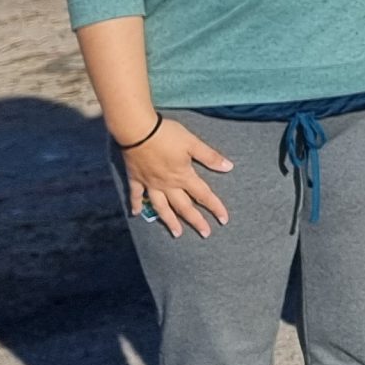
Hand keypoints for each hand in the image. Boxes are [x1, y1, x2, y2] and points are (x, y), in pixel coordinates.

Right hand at [123, 118, 234, 237]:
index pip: (203, 195)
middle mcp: (167, 184)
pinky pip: (135, 195)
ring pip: (161, 207)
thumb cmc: (167, 135)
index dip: (215, 207)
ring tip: (176, 233)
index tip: (223, 220)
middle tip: (205, 233)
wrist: (138, 130)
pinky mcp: (136, 178)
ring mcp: (150, 183)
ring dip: (169, 220)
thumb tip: (229, 167)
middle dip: (195, 221)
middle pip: (184, 206)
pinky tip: (136, 214)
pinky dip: (136, 205)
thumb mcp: (193, 143)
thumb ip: (210, 157)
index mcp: (183, 176)